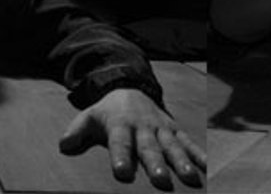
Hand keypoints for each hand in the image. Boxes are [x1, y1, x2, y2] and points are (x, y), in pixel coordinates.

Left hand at [59, 88, 205, 189]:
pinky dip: (198, 153)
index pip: (120, 142)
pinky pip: (187, 141)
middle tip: (161, 181)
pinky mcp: (174, 129)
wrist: (131, 88)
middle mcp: (143, 127)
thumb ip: (76, 131)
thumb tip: (64, 145)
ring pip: (172, 145)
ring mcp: (161, 128)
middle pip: (149, 147)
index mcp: (121, 125)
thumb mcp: (88, 116)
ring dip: (181, 161)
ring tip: (189, 177)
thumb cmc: (107, 111)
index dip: (120, 156)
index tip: (121, 172)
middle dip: (156, 164)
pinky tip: (207, 167)